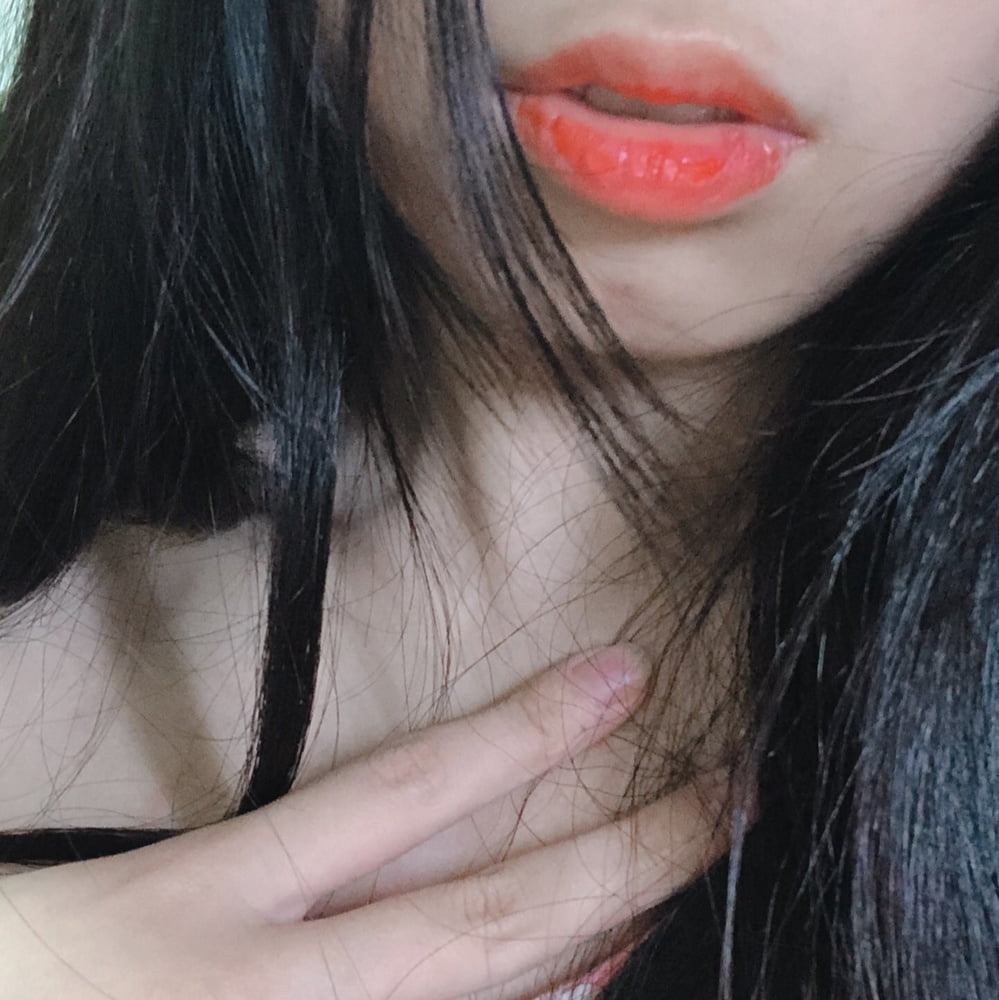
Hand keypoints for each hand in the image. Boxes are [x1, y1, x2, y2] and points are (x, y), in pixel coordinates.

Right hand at [0, 648, 727, 999]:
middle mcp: (265, 996)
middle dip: (627, 852)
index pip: (403, 792)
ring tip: (684, 879)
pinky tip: (597, 980)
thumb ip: (245, 853)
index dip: (525, 729)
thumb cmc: (33, 952)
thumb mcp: (111, 887)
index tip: (623, 673)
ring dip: (603, 949)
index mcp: (200, 902)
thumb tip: (369, 824)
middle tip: (726, 789)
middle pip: (489, 916)